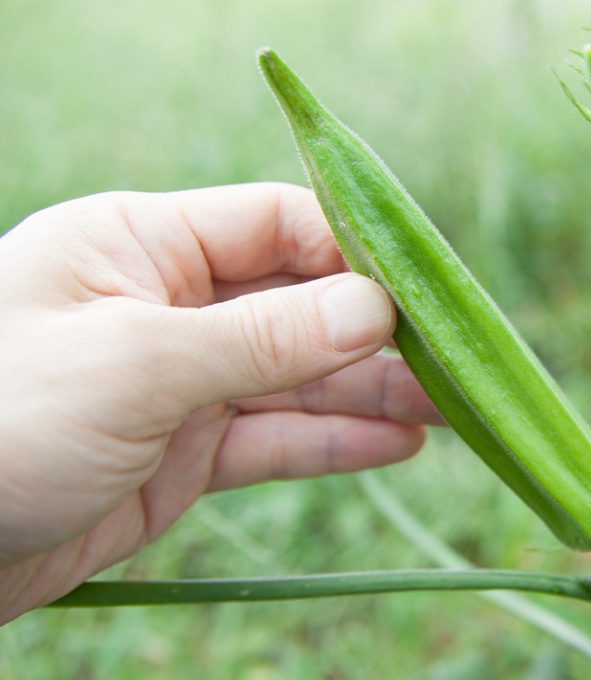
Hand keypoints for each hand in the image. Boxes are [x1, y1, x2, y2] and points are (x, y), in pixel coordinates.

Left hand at [0, 183, 442, 623]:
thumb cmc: (0, 420)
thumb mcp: (134, 363)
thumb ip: (261, 337)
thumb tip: (375, 309)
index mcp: (140, 243)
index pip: (274, 224)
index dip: (352, 253)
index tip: (422, 293)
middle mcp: (169, 303)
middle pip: (301, 305)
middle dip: (378, 334)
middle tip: (456, 362)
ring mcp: (180, 381)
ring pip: (298, 378)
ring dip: (373, 392)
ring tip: (452, 409)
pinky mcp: (184, 454)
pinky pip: (275, 438)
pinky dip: (335, 442)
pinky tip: (401, 444)